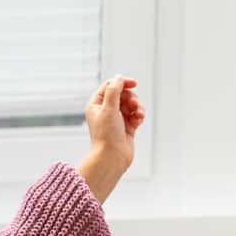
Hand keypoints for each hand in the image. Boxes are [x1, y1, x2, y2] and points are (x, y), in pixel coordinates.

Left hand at [77, 74, 143, 200]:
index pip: (110, 86)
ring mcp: (117, 119)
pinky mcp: (127, 127)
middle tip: (132, 103)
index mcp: (96, 105)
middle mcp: (106, 111)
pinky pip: (135, 115)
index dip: (122, 83)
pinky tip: (139, 119)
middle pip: (122, 94)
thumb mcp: (108, 108)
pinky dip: (139, 115)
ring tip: (137, 114)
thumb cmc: (106, 136)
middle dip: (130, 97)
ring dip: (136, 107)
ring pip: (130, 105)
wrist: (112, 158)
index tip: (133, 84)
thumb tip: (118, 77)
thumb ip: (114, 91)